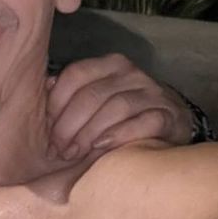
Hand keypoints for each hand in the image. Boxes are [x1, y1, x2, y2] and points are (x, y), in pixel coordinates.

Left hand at [45, 53, 197, 160]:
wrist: (172, 122)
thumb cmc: (124, 114)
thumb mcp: (97, 99)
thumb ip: (73, 93)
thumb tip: (46, 88)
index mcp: (109, 64)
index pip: (75, 74)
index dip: (56, 103)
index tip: (45, 131)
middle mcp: (131, 73)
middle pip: (92, 94)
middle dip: (69, 125)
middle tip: (59, 150)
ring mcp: (152, 92)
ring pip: (116, 107)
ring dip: (90, 133)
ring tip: (75, 154)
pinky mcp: (168, 114)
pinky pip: (143, 122)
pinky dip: (120, 135)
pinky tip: (102, 148)